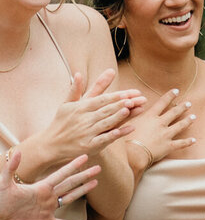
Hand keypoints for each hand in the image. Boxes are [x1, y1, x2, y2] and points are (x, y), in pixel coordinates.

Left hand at [0, 150, 98, 219]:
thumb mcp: (4, 182)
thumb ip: (11, 167)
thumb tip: (18, 151)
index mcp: (41, 187)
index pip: (61, 174)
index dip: (73, 165)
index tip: (85, 157)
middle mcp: (47, 196)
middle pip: (70, 184)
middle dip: (84, 176)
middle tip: (98, 169)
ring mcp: (47, 209)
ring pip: (69, 199)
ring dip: (82, 192)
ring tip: (94, 184)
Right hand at [28, 69, 142, 170]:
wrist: (49, 145)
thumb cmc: (61, 122)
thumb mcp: (67, 104)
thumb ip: (77, 90)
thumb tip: (78, 73)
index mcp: (80, 108)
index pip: (101, 99)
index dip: (116, 95)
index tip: (131, 92)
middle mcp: (84, 119)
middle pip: (106, 110)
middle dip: (122, 103)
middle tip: (138, 98)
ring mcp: (86, 133)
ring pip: (106, 123)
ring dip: (119, 116)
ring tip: (130, 108)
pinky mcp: (88, 146)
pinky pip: (105, 139)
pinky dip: (117, 134)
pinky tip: (130, 129)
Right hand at [124, 89, 197, 171]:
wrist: (132, 153)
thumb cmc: (125, 137)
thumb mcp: (125, 121)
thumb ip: (131, 111)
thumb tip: (134, 102)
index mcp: (150, 117)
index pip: (161, 103)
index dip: (169, 96)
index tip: (176, 90)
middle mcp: (160, 124)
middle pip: (174, 113)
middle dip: (182, 107)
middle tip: (189, 103)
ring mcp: (166, 135)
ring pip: (180, 126)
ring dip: (188, 121)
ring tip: (194, 116)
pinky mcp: (168, 146)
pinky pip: (181, 144)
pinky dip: (188, 142)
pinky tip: (194, 140)